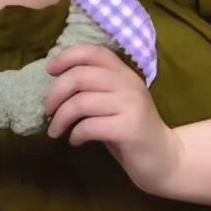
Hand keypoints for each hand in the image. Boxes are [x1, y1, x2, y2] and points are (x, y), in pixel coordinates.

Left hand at [43, 45, 179, 193]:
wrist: (164, 158)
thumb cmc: (128, 127)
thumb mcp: (112, 100)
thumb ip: (92, 86)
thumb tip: (54, 78)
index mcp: (124, 73)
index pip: (93, 52)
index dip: (67, 56)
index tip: (49, 70)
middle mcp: (129, 84)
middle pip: (79, 76)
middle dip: (55, 94)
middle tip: (47, 110)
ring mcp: (131, 105)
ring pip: (80, 102)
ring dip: (60, 118)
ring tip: (55, 131)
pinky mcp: (129, 129)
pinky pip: (89, 126)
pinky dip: (75, 134)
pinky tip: (74, 141)